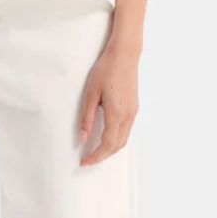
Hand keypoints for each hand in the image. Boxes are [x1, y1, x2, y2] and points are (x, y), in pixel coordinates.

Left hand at [78, 39, 138, 165]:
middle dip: (103, 156)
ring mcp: (133, 112)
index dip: (96, 156)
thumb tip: (82, 137)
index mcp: (116, 113)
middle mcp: (128, 116)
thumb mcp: (91, 93)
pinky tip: (106, 137)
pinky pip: (126, 130)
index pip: (107, 144)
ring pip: (123, 139)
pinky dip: (116, 139)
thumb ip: (87, 117)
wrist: (124, 55)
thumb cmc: (106, 70)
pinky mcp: (134, 108)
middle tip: (88, 160)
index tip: (84, 162)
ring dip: (110, 149)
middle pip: (117, 146)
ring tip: (96, 151)